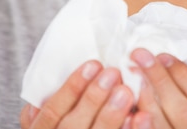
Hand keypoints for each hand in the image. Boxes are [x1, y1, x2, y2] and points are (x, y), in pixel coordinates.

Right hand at [20, 60, 134, 128]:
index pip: (52, 111)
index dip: (71, 88)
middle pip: (73, 127)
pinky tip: (141, 117)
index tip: (93, 64)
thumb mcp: (46, 118)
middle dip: (93, 99)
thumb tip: (62, 72)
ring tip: (127, 91)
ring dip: (110, 116)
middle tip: (113, 73)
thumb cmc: (59, 126)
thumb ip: (49, 102)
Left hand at [128, 48, 186, 128]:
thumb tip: (165, 64)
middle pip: (183, 112)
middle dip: (160, 80)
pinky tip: (124, 108)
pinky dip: (135, 125)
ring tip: (129, 75)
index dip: (185, 76)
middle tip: (139, 56)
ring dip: (145, 99)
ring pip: (162, 127)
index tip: (163, 55)